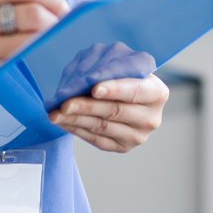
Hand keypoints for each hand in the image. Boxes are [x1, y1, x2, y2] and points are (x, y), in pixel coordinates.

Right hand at [0, 0, 69, 97]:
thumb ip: (15, 3)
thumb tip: (63, 6)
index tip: (64, 9)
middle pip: (33, 14)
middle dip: (57, 22)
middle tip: (64, 31)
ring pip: (32, 41)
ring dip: (52, 43)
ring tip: (57, 45)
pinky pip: (25, 64)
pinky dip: (41, 61)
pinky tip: (44, 62)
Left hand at [49, 74, 169, 153]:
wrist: (128, 95)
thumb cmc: (123, 74)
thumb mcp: (122, 64)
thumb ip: (109, 68)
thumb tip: (84, 80)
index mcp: (157, 92)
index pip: (135, 90)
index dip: (115, 89)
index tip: (94, 88)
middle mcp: (151, 117)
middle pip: (115, 111)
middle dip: (86, 106)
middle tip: (64, 103)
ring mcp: (138, 136)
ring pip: (102, 126)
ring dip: (75, 119)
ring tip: (55, 113)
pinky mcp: (122, 147)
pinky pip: (96, 139)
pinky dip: (76, 129)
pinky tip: (62, 121)